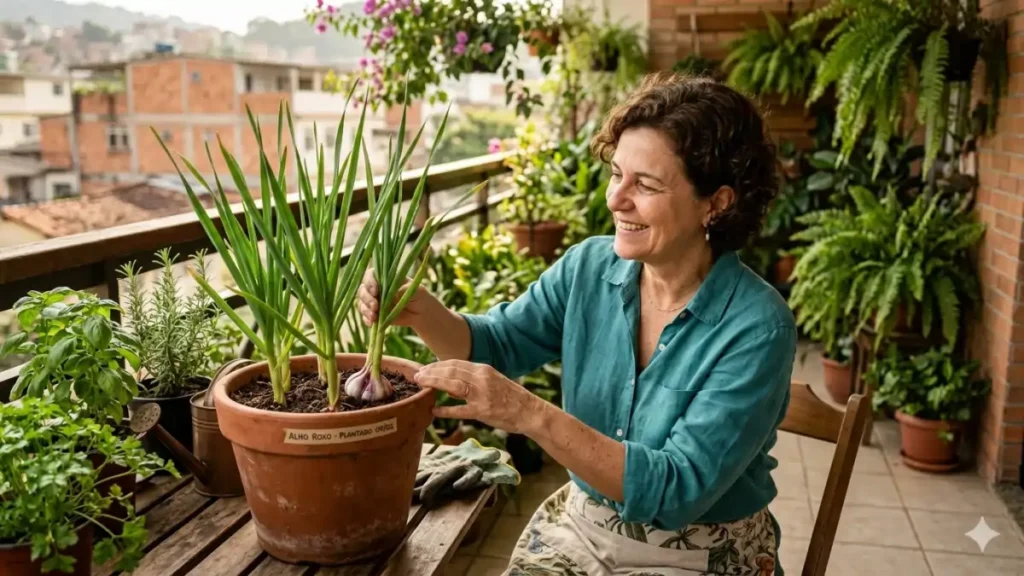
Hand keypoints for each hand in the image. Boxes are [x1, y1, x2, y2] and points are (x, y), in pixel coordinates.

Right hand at [357, 267, 433, 326]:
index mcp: (386, 278)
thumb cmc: (419, 296)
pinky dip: (366, 319)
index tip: (375, 291)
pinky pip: (365, 316)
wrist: (422, 313)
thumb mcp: (417, 290)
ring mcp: (375, 301)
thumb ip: (406, 289)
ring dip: (365, 310)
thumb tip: (395, 291)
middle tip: (375, 306)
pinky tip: (371, 323)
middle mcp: (377, 288)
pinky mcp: (375, 314)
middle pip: (363, 289)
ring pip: (362, 302)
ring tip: (374, 317)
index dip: (370, 282)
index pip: (371, 275)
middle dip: (367, 298)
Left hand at [414, 360, 544, 434]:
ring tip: (421, 386)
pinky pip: (460, 410)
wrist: (530, 411)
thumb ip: (472, 380)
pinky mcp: (483, 411)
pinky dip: (446, 410)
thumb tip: (448, 385)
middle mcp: (482, 378)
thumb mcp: (492, 381)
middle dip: (431, 372)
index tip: (424, 369)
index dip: (437, 365)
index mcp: (483, 369)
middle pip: (451, 371)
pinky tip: (434, 411)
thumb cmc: (510, 398)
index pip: (455, 363)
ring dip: (434, 383)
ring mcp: (482, 394)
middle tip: (416, 376)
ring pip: (453, 385)